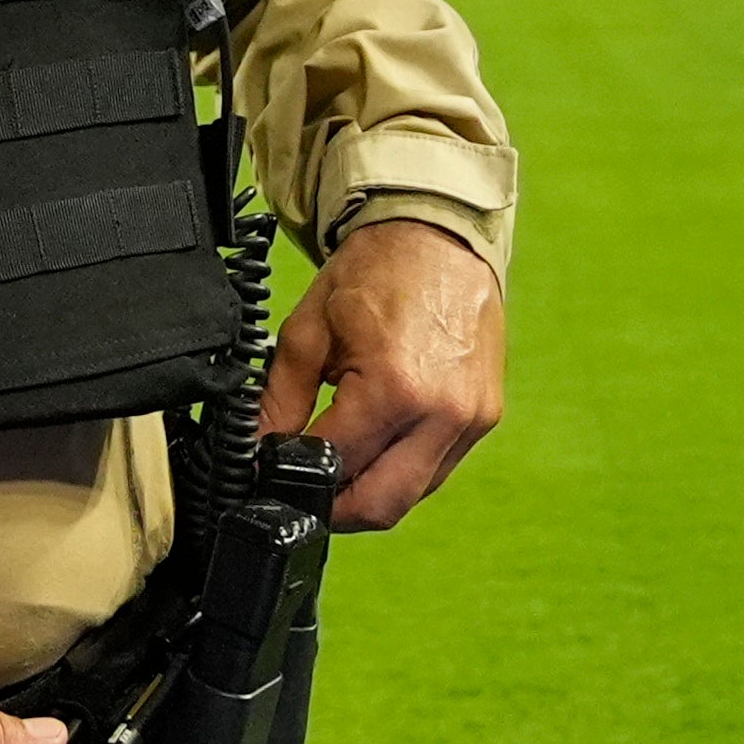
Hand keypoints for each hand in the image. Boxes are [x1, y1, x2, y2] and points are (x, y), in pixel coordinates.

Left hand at [260, 214, 508, 531]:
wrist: (439, 234)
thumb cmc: (378, 271)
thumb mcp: (307, 330)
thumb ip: (278, 399)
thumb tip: (258, 447)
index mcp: (394, 389)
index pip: (333, 465)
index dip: (290, 475)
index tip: (267, 471)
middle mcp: (442, 414)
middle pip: (380, 505)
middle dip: (333, 508)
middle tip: (300, 491)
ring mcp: (471, 420)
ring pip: (412, 496)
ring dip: (370, 493)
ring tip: (337, 463)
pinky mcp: (485, 418)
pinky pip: (437, 470)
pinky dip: (401, 471)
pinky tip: (376, 444)